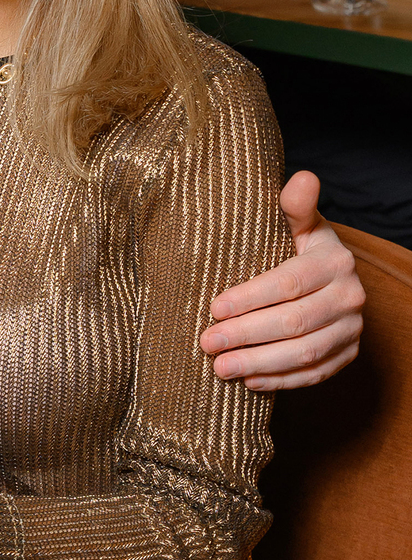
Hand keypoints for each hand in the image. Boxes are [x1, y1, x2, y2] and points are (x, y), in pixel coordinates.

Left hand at [199, 170, 363, 390]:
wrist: (328, 276)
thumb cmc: (298, 245)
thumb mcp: (297, 222)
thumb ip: (294, 204)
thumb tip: (303, 177)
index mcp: (335, 260)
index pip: (288, 283)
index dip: (250, 298)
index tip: (213, 308)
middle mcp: (351, 296)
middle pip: (294, 322)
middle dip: (247, 335)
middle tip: (208, 343)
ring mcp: (352, 329)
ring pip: (305, 353)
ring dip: (260, 363)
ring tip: (221, 367)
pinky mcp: (348, 355)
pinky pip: (316, 374)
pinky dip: (282, 381)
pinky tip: (250, 383)